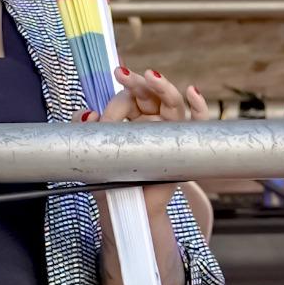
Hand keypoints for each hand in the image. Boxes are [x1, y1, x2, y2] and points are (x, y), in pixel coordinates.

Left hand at [77, 68, 210, 218]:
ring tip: (151, 75)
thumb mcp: (90, 154)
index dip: (114, 106)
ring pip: (171, 102)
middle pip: (150, 94)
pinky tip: (193, 92)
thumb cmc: (110, 181)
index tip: (100, 119)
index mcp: (130, 120)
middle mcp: (151, 122)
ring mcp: (169, 132)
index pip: (126, 100)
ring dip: (163, 86)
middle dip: (136, 82)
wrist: (125, 210)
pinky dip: (199, 106)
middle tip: (121, 74)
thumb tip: (88, 114)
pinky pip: (197, 123)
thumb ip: (85, 131)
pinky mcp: (183, 145)